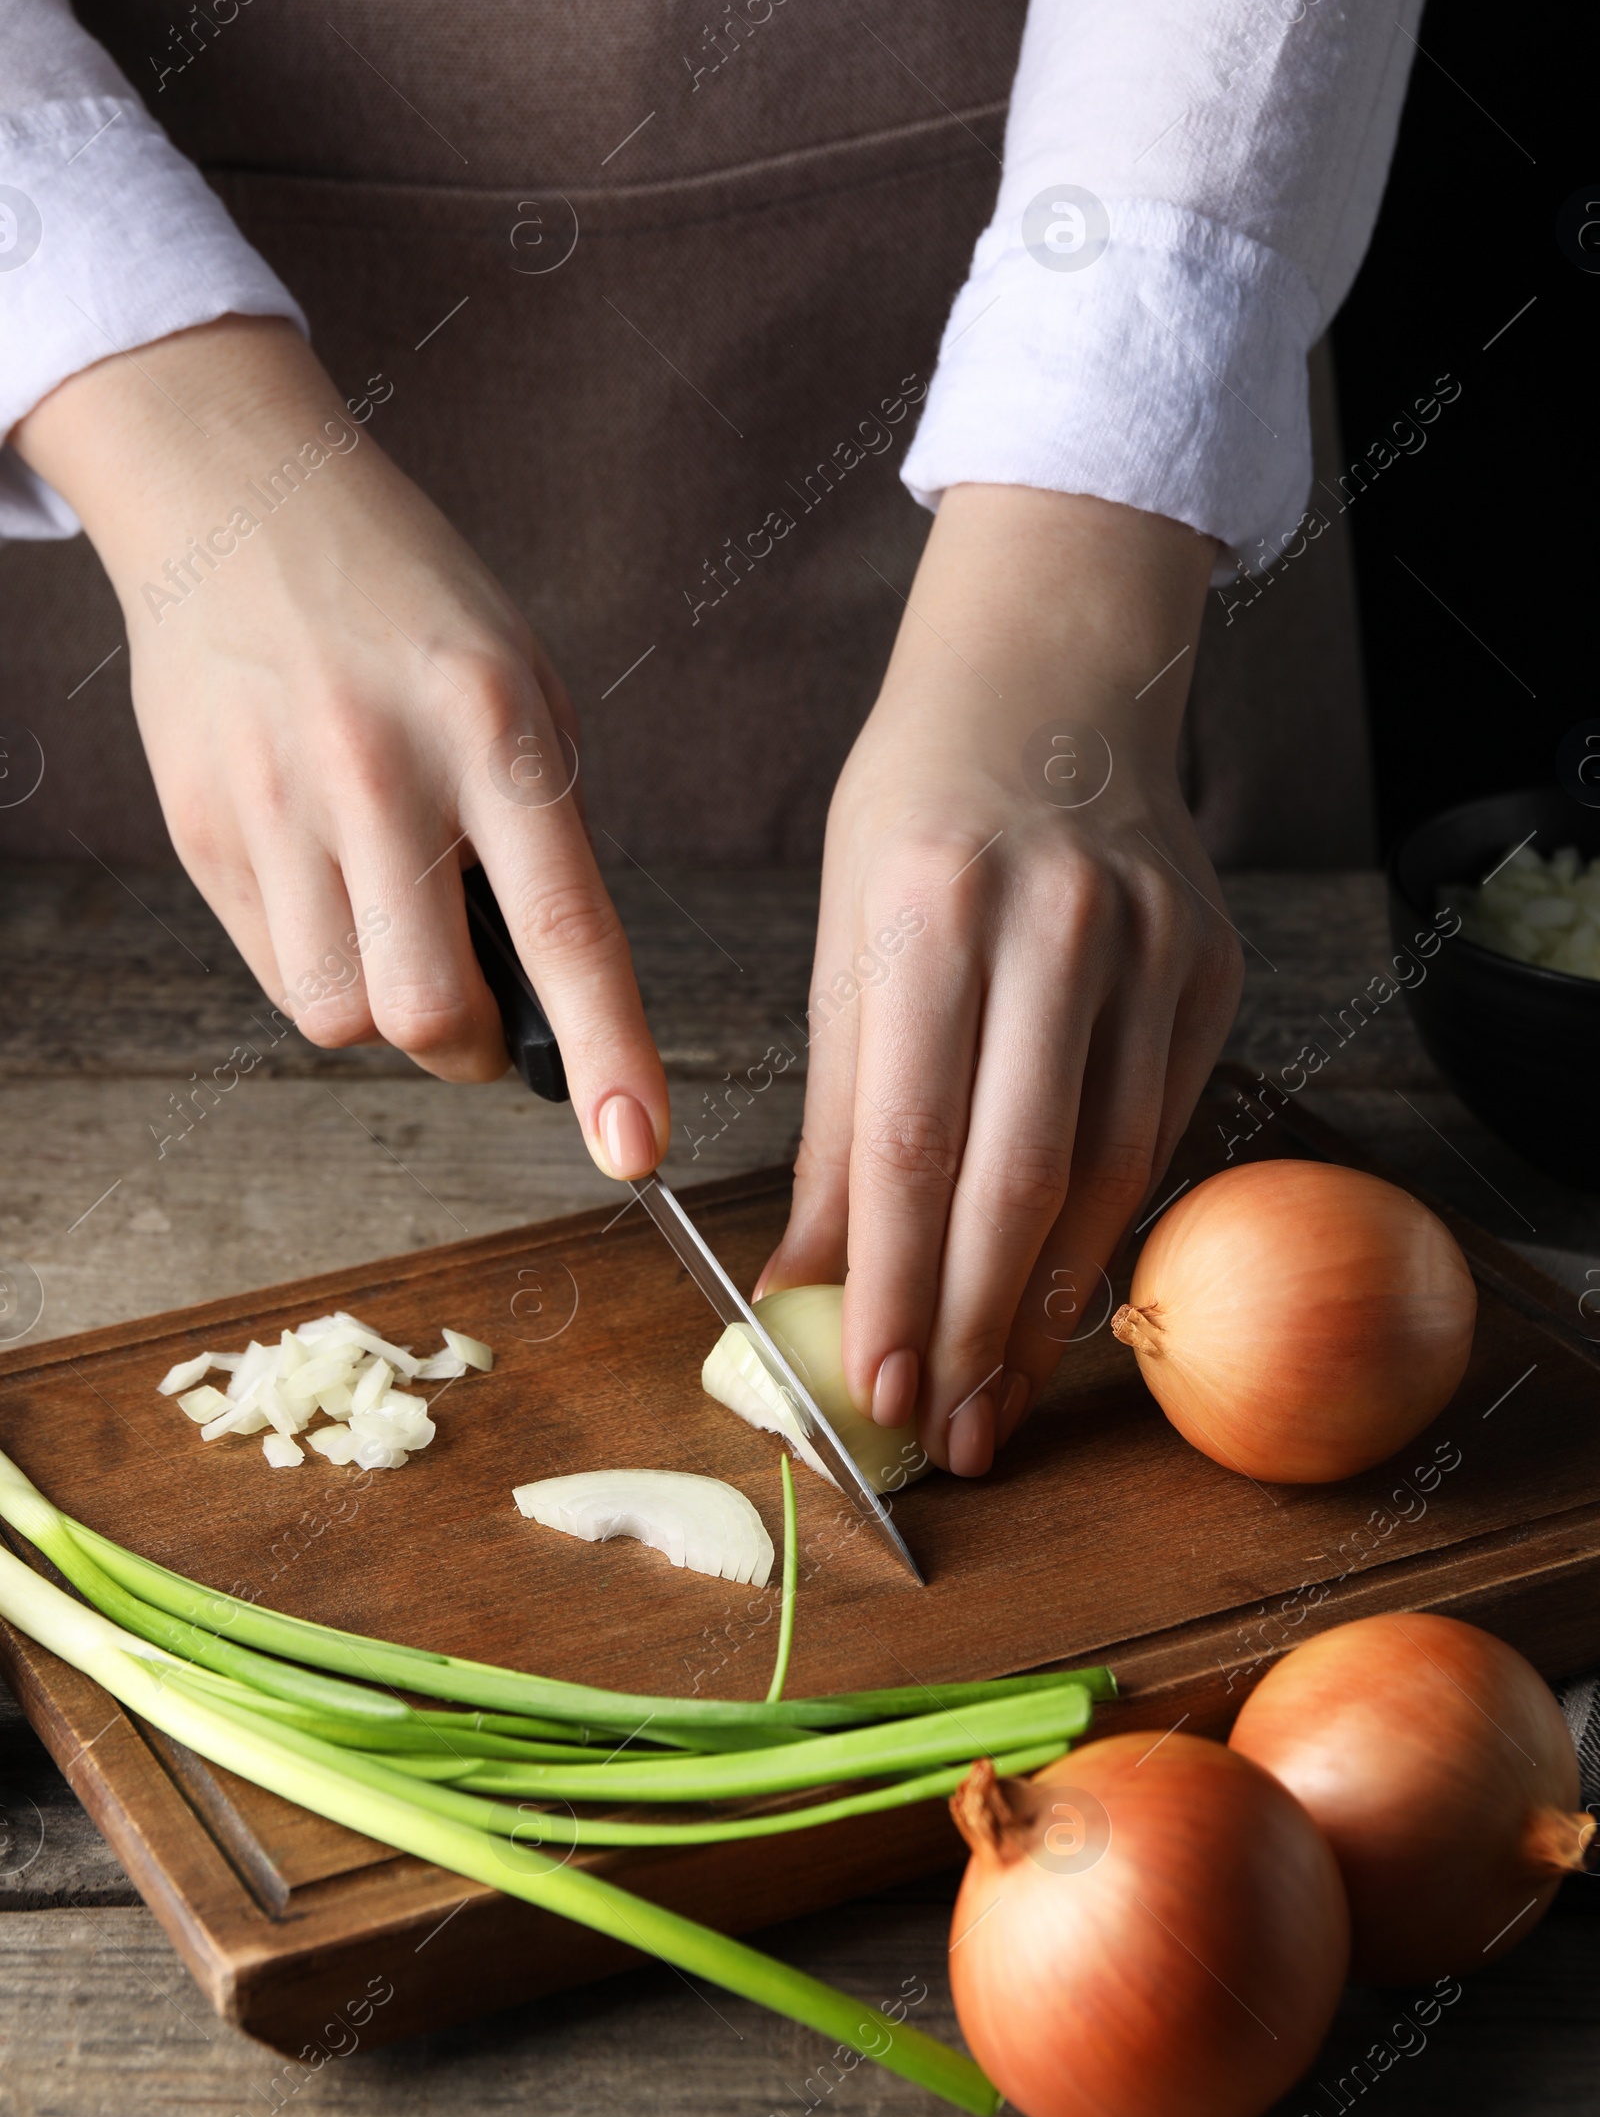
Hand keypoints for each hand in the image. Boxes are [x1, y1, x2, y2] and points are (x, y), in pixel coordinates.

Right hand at [12, 315, 666, 1176]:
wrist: (239, 499)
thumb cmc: (410, 602)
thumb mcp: (523, 685)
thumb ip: (540, 834)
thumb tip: (546, 996)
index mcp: (495, 728)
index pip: (566, 929)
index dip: (607, 1052)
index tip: (632, 1144)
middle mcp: (382, 773)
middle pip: (426, 1009)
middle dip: (470, 1048)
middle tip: (485, 1016)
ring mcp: (278, 806)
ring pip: (340, 1015)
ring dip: (388, 1013)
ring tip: (399, 928)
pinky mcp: (204, 832)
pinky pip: (276, 975)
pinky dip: (324, 973)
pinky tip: (336, 895)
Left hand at [758, 485, 1241, 1473]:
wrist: (1052, 685)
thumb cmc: (917, 811)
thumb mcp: (842, 933)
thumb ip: (838, 1112)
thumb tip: (807, 1278)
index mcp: (928, 905)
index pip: (908, 1138)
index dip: (890, 1282)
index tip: (868, 1391)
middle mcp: (1053, 924)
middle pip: (1015, 1175)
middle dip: (970, 1325)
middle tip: (938, 1432)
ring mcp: (1150, 945)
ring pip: (1104, 1172)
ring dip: (1044, 1307)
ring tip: (995, 1399)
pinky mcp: (1213, 968)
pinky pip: (1159, 1134)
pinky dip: (1104, 1233)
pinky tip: (1059, 1301)